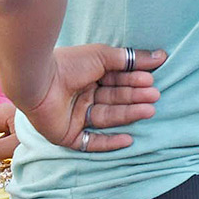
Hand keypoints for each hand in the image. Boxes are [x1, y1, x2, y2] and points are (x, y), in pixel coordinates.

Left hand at [19, 45, 166, 152]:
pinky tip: (129, 139)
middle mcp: (79, 96)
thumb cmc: (67, 64)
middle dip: (134, 97)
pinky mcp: (67, 135)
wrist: (37, 79)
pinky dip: (110, 142)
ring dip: (129, 114)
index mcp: (84, 77)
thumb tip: (161, 56)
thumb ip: (129, 59)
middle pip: (112, 100)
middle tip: (155, 96)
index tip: (152, 79)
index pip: (114, 82)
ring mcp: (73, 116)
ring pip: (106, 117)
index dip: (133, 81)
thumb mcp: (101, 56)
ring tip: (149, 109)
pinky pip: (91, 142)